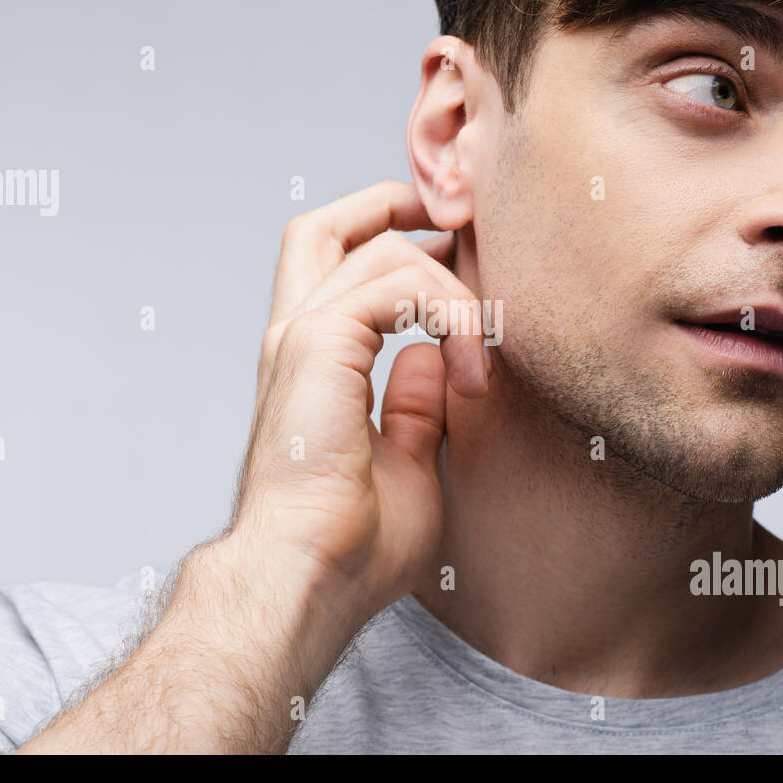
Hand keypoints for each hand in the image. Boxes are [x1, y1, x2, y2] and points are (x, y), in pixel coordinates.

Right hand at [230, 179, 490, 615]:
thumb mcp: (406, 460)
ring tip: (488, 347)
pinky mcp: (319, 345)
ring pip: (381, 249)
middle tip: (455, 221)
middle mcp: (294, 338)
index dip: (385, 237)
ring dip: (452, 288)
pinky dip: (448, 312)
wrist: (311, 578)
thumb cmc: (352, 544)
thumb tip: (434, 358)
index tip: (449, 251)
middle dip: (391, 204)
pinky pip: (398, 284)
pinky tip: (472, 362)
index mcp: (308, 363)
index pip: (330, 264)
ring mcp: (300, 337)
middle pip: (323, 226)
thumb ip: (414, 404)